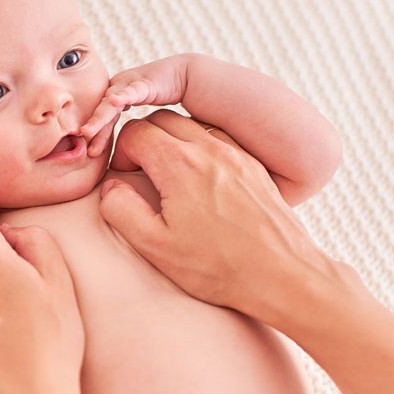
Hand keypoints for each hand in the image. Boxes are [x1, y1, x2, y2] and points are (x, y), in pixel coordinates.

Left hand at [81, 54, 189, 156]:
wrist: (186, 74)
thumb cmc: (166, 97)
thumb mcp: (148, 116)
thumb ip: (136, 129)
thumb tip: (132, 151)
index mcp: (117, 98)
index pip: (104, 120)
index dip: (98, 136)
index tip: (92, 154)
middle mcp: (119, 88)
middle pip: (102, 112)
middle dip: (92, 129)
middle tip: (81, 147)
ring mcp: (130, 83)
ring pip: (110, 103)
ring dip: (99, 118)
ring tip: (87, 131)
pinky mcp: (144, 81)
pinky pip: (132, 90)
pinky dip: (122, 95)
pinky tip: (114, 100)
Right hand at [99, 110, 352, 334]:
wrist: (282, 274)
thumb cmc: (220, 267)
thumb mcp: (156, 246)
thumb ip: (122, 210)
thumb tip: (111, 188)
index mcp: (179, 164)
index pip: (135, 131)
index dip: (121, 152)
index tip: (125, 177)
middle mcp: (208, 149)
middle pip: (163, 119)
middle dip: (144, 139)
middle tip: (141, 172)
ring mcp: (236, 155)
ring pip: (193, 125)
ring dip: (174, 141)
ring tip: (169, 175)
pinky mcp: (254, 167)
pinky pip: (220, 140)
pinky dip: (202, 149)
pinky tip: (202, 181)